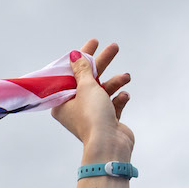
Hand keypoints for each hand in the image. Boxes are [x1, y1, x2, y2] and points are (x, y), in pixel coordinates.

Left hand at [52, 38, 133, 161]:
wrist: (110, 145)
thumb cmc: (93, 116)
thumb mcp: (86, 88)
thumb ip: (82, 70)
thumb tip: (74, 55)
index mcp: (62, 102)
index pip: (71, 74)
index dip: (82, 57)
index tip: (94, 42)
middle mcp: (74, 109)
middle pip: (89, 80)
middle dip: (103, 64)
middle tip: (114, 47)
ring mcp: (91, 116)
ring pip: (103, 92)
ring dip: (115, 82)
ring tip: (126, 77)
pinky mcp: (106, 121)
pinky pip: (112, 104)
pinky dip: (118, 98)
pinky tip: (124, 96)